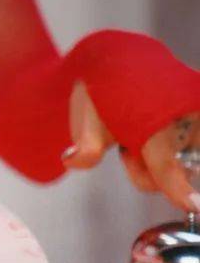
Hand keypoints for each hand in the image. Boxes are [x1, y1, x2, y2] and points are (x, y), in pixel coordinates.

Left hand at [63, 82, 199, 212]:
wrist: (116, 56)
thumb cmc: (101, 90)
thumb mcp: (86, 114)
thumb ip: (86, 144)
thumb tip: (74, 160)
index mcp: (150, 116)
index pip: (164, 162)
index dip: (177, 187)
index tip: (191, 206)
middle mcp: (181, 110)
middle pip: (175, 167)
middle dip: (148, 167)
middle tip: (127, 149)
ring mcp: (196, 107)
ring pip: (183, 157)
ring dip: (159, 155)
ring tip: (138, 135)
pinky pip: (192, 143)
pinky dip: (173, 144)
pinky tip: (153, 132)